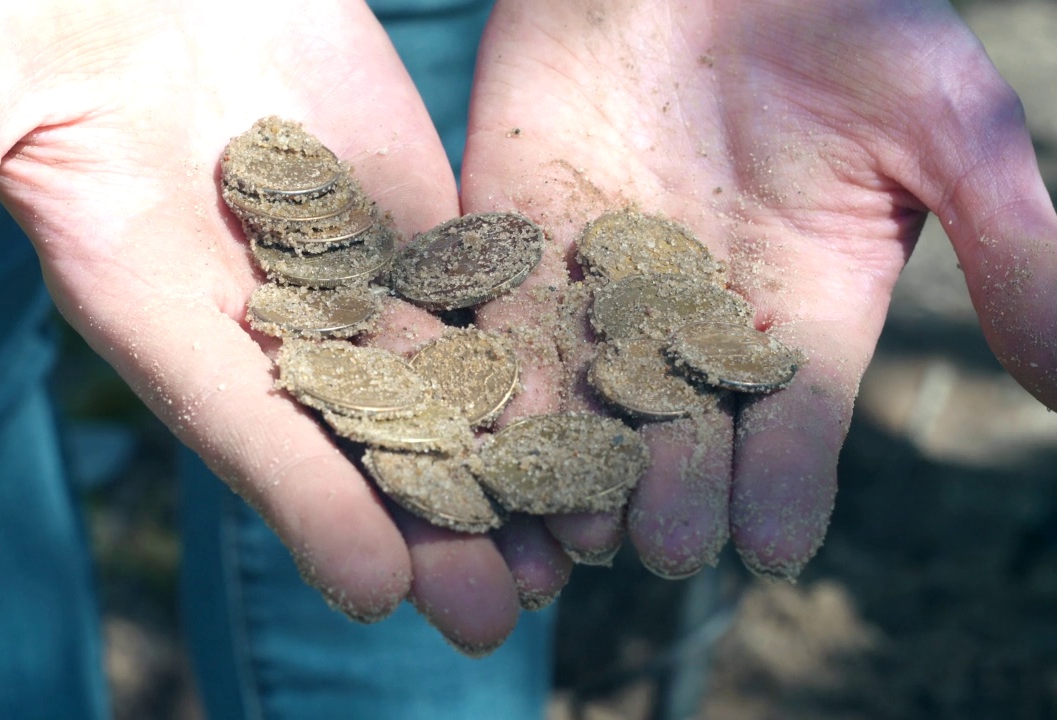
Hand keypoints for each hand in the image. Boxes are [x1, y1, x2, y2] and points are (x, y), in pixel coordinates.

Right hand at [0, 0, 555, 651]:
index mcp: (154, 298)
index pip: (233, 422)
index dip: (300, 502)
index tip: (374, 590)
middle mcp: (256, 300)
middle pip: (350, 430)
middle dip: (424, 521)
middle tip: (502, 614)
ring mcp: (342, 255)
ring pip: (429, 378)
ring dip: (498, 460)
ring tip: (568, 544)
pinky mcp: (405, 201)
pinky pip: (475, 285)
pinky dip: (530, 349)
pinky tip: (590, 406)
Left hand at [462, 0, 1056, 577]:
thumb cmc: (844, 18)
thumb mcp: (943, 123)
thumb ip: (1007, 244)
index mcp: (800, 308)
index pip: (792, 418)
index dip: (783, 481)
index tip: (770, 547)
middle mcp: (693, 314)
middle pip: (679, 425)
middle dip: (670, 486)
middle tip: (661, 544)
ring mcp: (596, 280)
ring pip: (580, 394)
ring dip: (570, 461)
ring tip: (566, 527)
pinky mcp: (515, 235)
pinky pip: (497, 317)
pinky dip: (490, 374)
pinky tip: (483, 435)